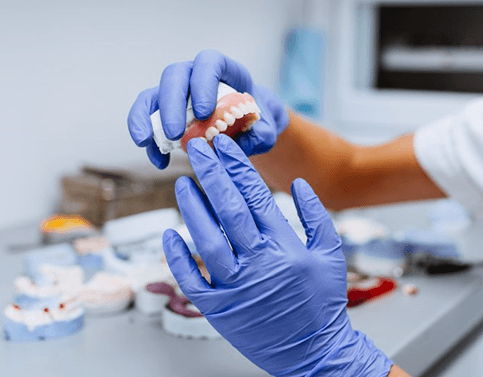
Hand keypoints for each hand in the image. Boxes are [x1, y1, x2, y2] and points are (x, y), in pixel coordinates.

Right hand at [127, 50, 288, 168]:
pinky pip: (147, 121)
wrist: (248, 126)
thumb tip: (238, 145)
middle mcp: (194, 76)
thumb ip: (261, 134)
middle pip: (174, 77)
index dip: (203, 82)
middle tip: (175, 133)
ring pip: (152, 96)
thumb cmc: (256, 121)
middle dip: (171, 105)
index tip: (204, 112)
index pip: (208, 63)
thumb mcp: (266, 129)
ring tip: (145, 143)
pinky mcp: (164, 113)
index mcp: (223, 70)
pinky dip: (150, 141)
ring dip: (145, 119)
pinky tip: (159, 161)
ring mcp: (176, 94)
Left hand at [163, 134, 392, 375]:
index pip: (255, 196)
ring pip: (206, 240)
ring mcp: (235, 288)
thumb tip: (299, 183)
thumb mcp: (332, 254)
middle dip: (211, 174)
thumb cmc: (323, 302)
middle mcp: (258, 264)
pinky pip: (192, 280)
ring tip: (182, 183)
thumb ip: (317, 216)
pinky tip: (169, 234)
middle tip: (197, 149)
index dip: (237, 168)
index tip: (224, 146)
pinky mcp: (219, 309)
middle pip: (228, 210)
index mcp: (285, 247)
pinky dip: (178, 257)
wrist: (314, 351)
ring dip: (192, 209)